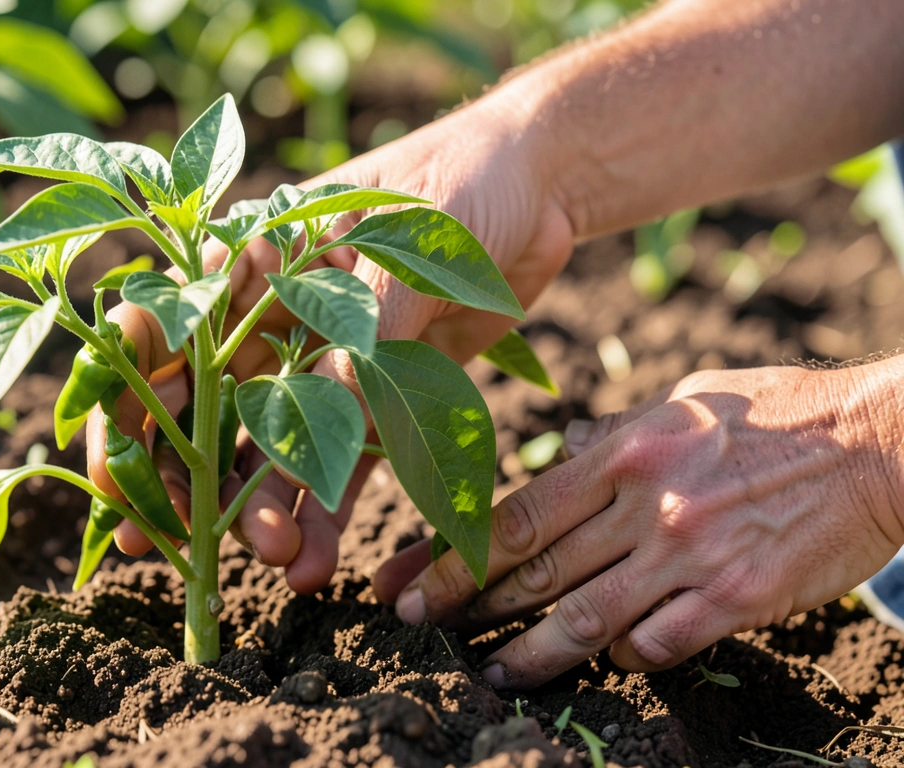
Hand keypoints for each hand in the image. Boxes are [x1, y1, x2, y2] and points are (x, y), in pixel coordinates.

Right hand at [86, 91, 575, 592]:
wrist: (540, 184)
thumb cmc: (460, 178)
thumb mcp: (404, 239)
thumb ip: (362, 321)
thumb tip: (330, 409)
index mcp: (248, 261)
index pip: (153, 335)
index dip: (123, 407)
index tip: (118, 479)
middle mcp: (265, 318)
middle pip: (195, 410)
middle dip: (181, 481)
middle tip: (180, 544)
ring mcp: (314, 364)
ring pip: (261, 452)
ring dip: (257, 511)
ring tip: (278, 562)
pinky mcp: (370, 400)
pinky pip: (334, 468)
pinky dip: (322, 516)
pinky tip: (313, 563)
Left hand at [373, 360, 903, 688]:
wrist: (881, 438)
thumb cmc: (781, 412)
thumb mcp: (687, 400)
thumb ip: (617, 434)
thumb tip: (563, 451)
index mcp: (624, 451)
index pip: (515, 513)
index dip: (453, 553)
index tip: (409, 579)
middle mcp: (645, 503)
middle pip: (535, 568)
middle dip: (467, 603)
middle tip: (417, 626)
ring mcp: (691, 552)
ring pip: (586, 617)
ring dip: (531, 652)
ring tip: (492, 673)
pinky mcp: (739, 595)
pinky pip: (661, 641)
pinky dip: (627, 655)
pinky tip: (610, 660)